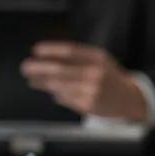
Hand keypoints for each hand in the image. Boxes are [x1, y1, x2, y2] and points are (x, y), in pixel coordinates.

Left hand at [20, 41, 147, 120]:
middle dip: (40, 68)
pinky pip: (65, 98)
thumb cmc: (109, 76)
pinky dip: (57, 94)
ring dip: (43, 83)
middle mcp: (95, 73)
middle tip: (26, 67)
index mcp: (97, 58)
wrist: (129, 98)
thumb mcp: (99, 60)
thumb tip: (47, 57)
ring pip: (59, 86)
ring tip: (32, 80)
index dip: (51, 50)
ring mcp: (92, 90)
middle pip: (61, 69)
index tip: (36, 50)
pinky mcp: (88, 105)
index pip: (70, 51)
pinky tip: (53, 91)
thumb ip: (76, 57)